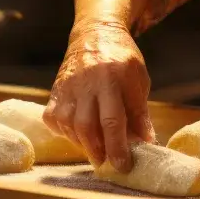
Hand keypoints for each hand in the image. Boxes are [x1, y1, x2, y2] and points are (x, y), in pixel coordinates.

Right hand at [43, 18, 155, 171]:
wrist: (95, 33)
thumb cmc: (122, 61)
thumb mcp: (139, 80)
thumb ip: (140, 112)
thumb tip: (146, 144)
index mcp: (114, 77)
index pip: (114, 120)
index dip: (118, 146)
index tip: (123, 166)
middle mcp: (88, 81)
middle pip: (87, 125)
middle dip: (97, 150)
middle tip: (106, 164)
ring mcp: (69, 85)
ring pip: (68, 124)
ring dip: (81, 143)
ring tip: (95, 151)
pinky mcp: (56, 89)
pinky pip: (53, 118)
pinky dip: (64, 132)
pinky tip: (76, 134)